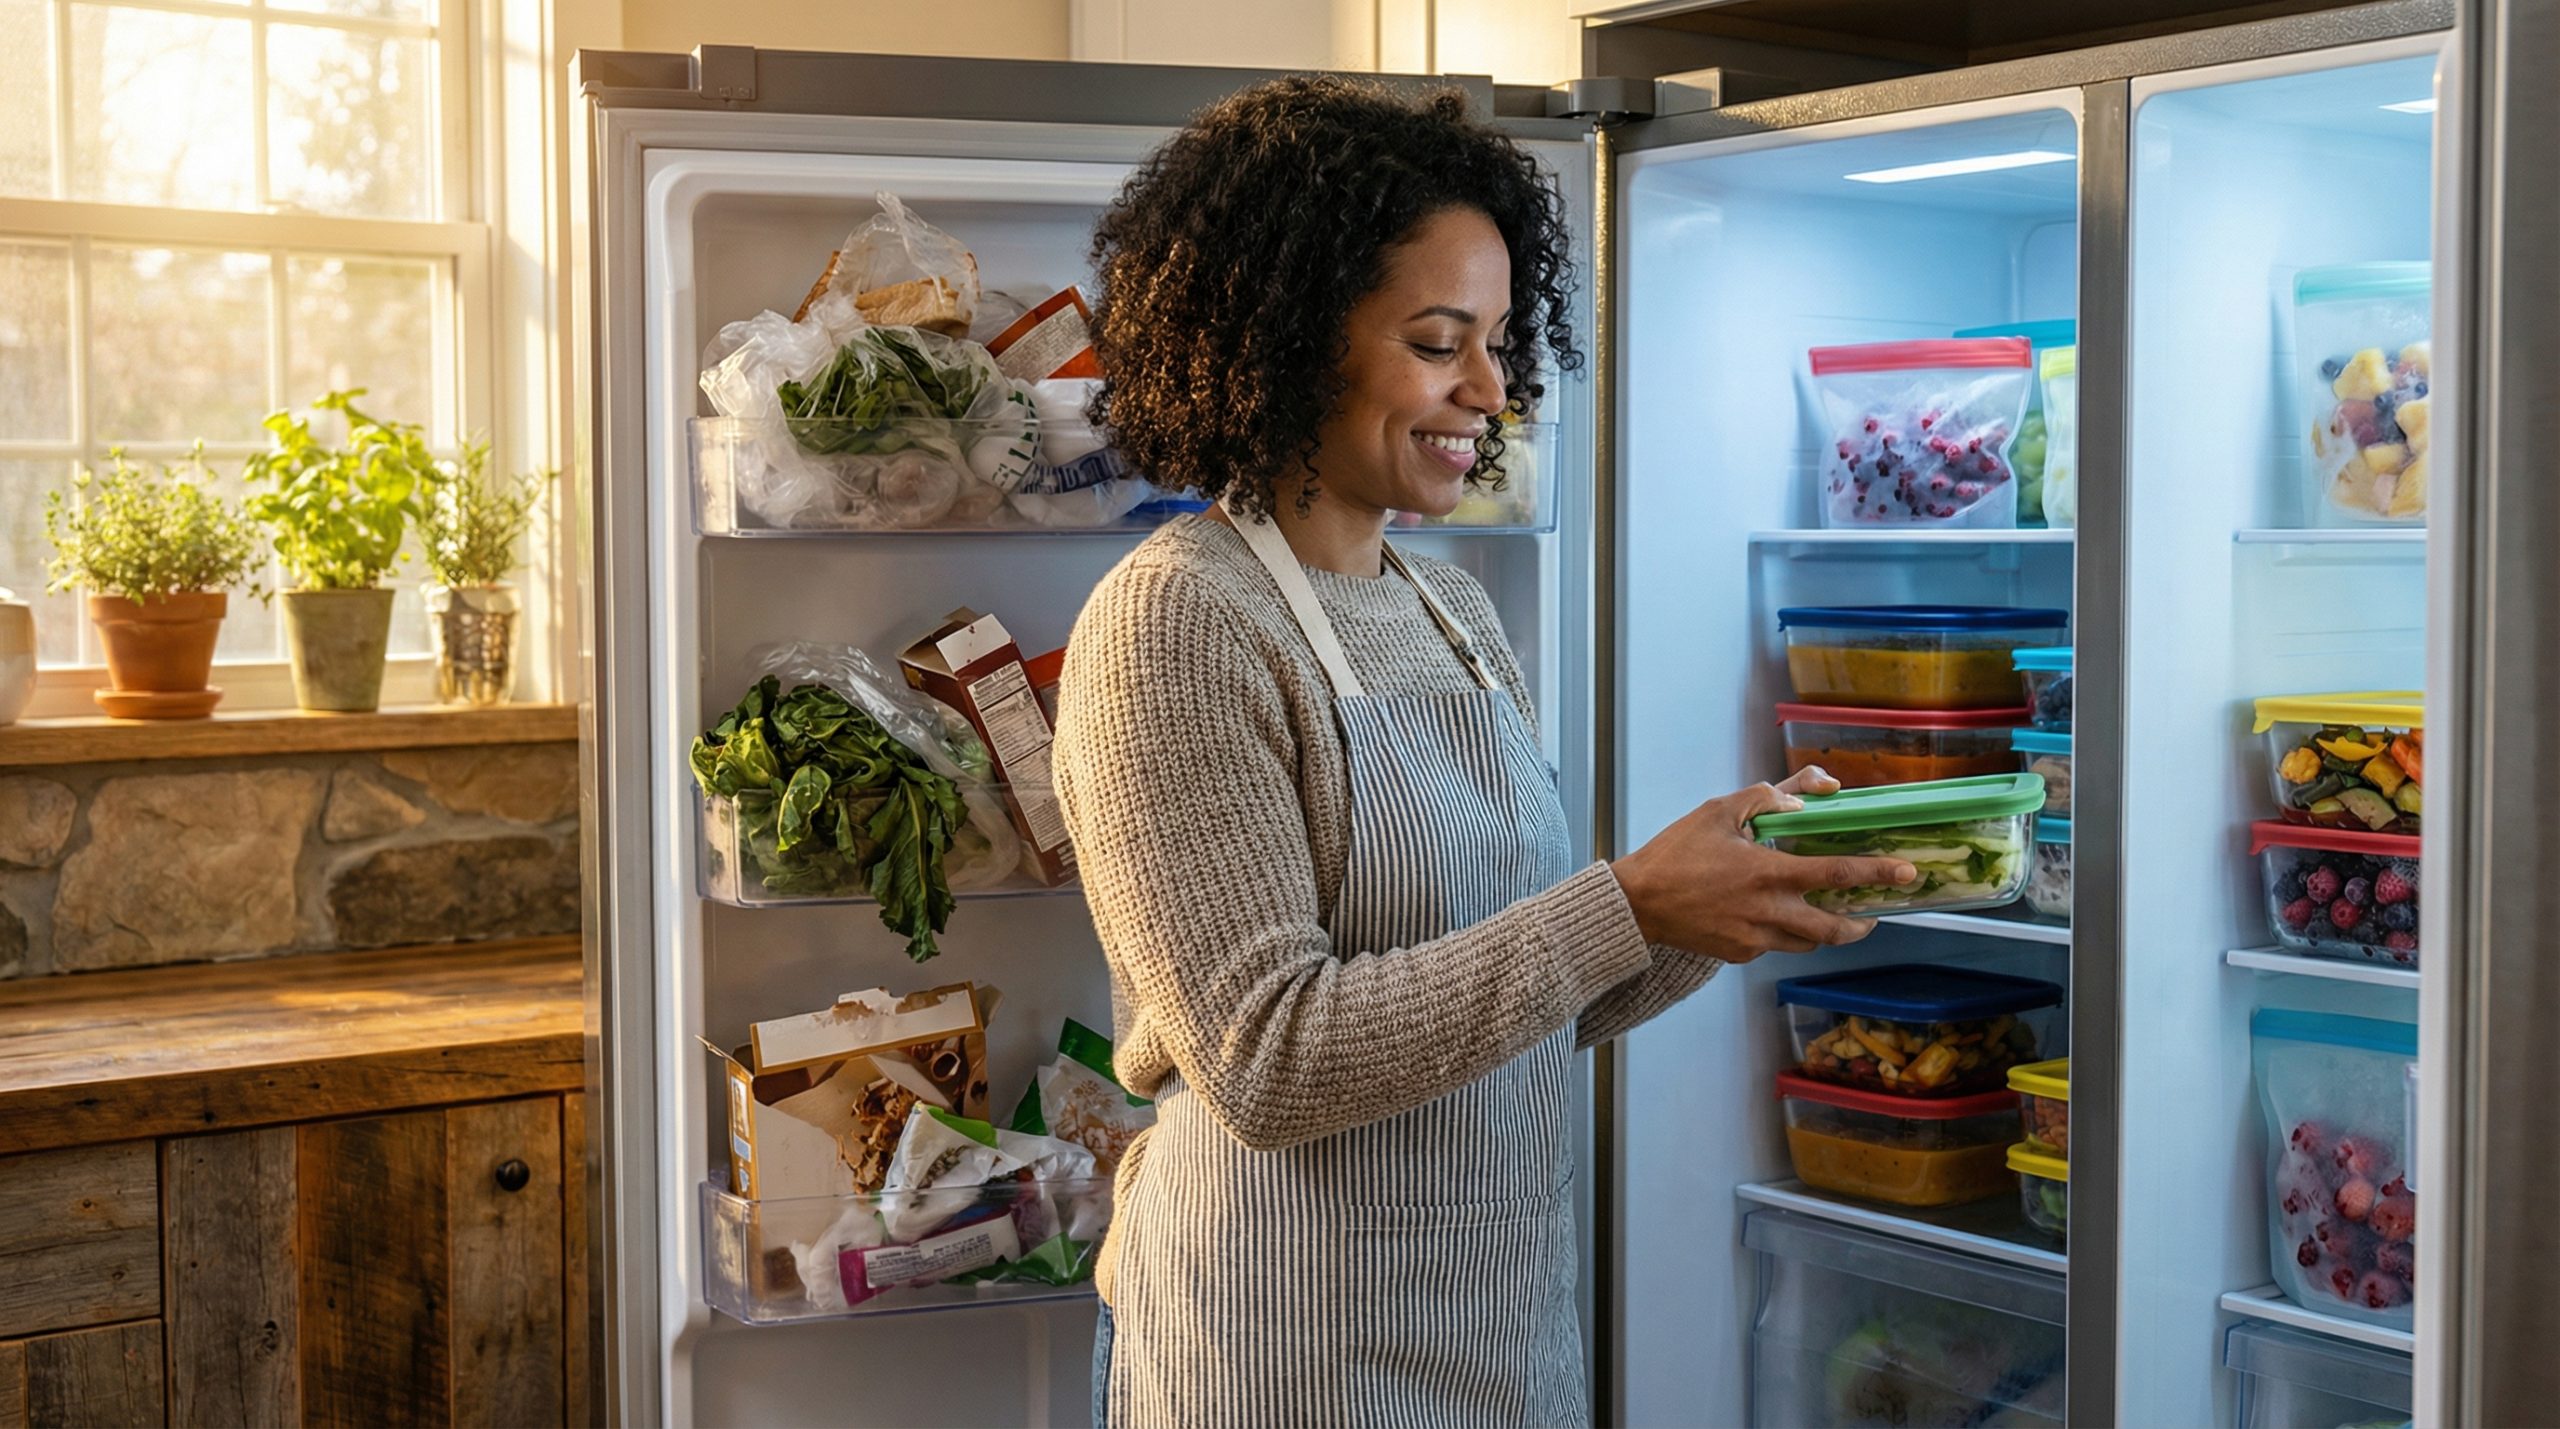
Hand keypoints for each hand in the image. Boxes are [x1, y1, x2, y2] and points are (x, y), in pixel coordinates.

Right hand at [1609, 766, 1917, 962]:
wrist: (1636, 904)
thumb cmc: (1675, 852)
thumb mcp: (1719, 810)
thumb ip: (1769, 798)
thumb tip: (1810, 796)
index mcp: (1769, 873)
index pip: (1837, 873)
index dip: (1877, 872)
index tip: (1906, 873)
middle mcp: (1769, 912)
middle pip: (1833, 928)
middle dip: (1861, 923)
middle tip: (1873, 913)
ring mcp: (1755, 939)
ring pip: (1807, 942)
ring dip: (1824, 930)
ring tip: (1829, 916)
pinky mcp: (1739, 954)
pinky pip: (1773, 944)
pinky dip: (1782, 931)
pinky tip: (1769, 915)